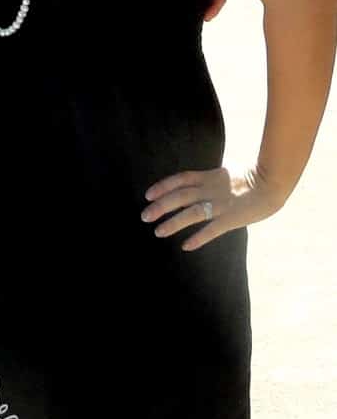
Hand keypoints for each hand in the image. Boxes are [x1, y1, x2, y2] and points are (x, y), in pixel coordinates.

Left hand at [141, 165, 284, 250]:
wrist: (273, 181)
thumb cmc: (255, 176)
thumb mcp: (228, 171)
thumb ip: (213, 177)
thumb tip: (203, 180)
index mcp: (209, 176)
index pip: (180, 179)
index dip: (162, 187)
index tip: (147, 195)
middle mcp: (211, 189)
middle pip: (179, 196)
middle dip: (160, 206)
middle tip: (144, 216)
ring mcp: (220, 203)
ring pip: (191, 213)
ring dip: (173, 223)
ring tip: (158, 232)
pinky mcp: (232, 218)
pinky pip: (212, 229)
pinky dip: (198, 237)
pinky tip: (186, 246)